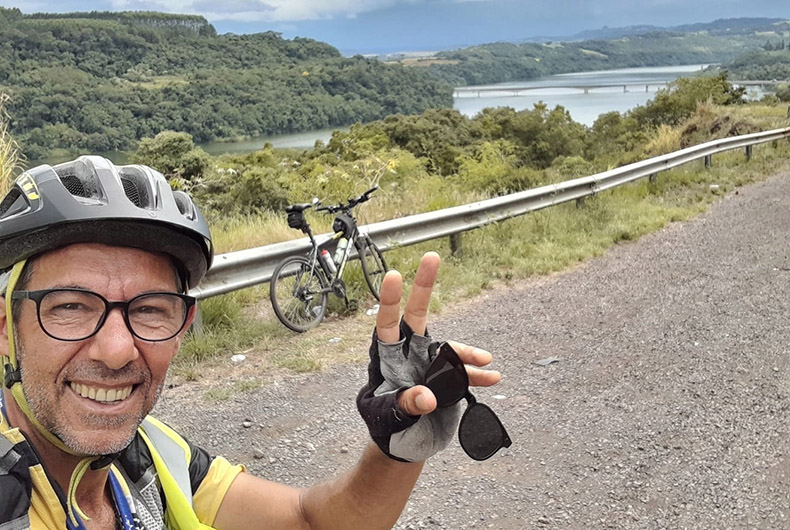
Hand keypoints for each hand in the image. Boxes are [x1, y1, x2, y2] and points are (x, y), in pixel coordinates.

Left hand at [356, 251, 501, 461]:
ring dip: (468, 350)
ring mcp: (429, 364)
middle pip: (417, 314)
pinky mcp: (447, 380)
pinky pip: (466, 372)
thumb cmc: (384, 425)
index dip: (390, 300)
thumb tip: (427, 397)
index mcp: (386, 357)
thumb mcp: (386, 416)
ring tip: (485, 360)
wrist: (404, 442)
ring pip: (450, 347)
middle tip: (432, 256)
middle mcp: (409, 352)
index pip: (386, 324)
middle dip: (424, 285)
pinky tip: (492, 377)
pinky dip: (479, 374)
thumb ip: (404, 405)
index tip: (394, 276)